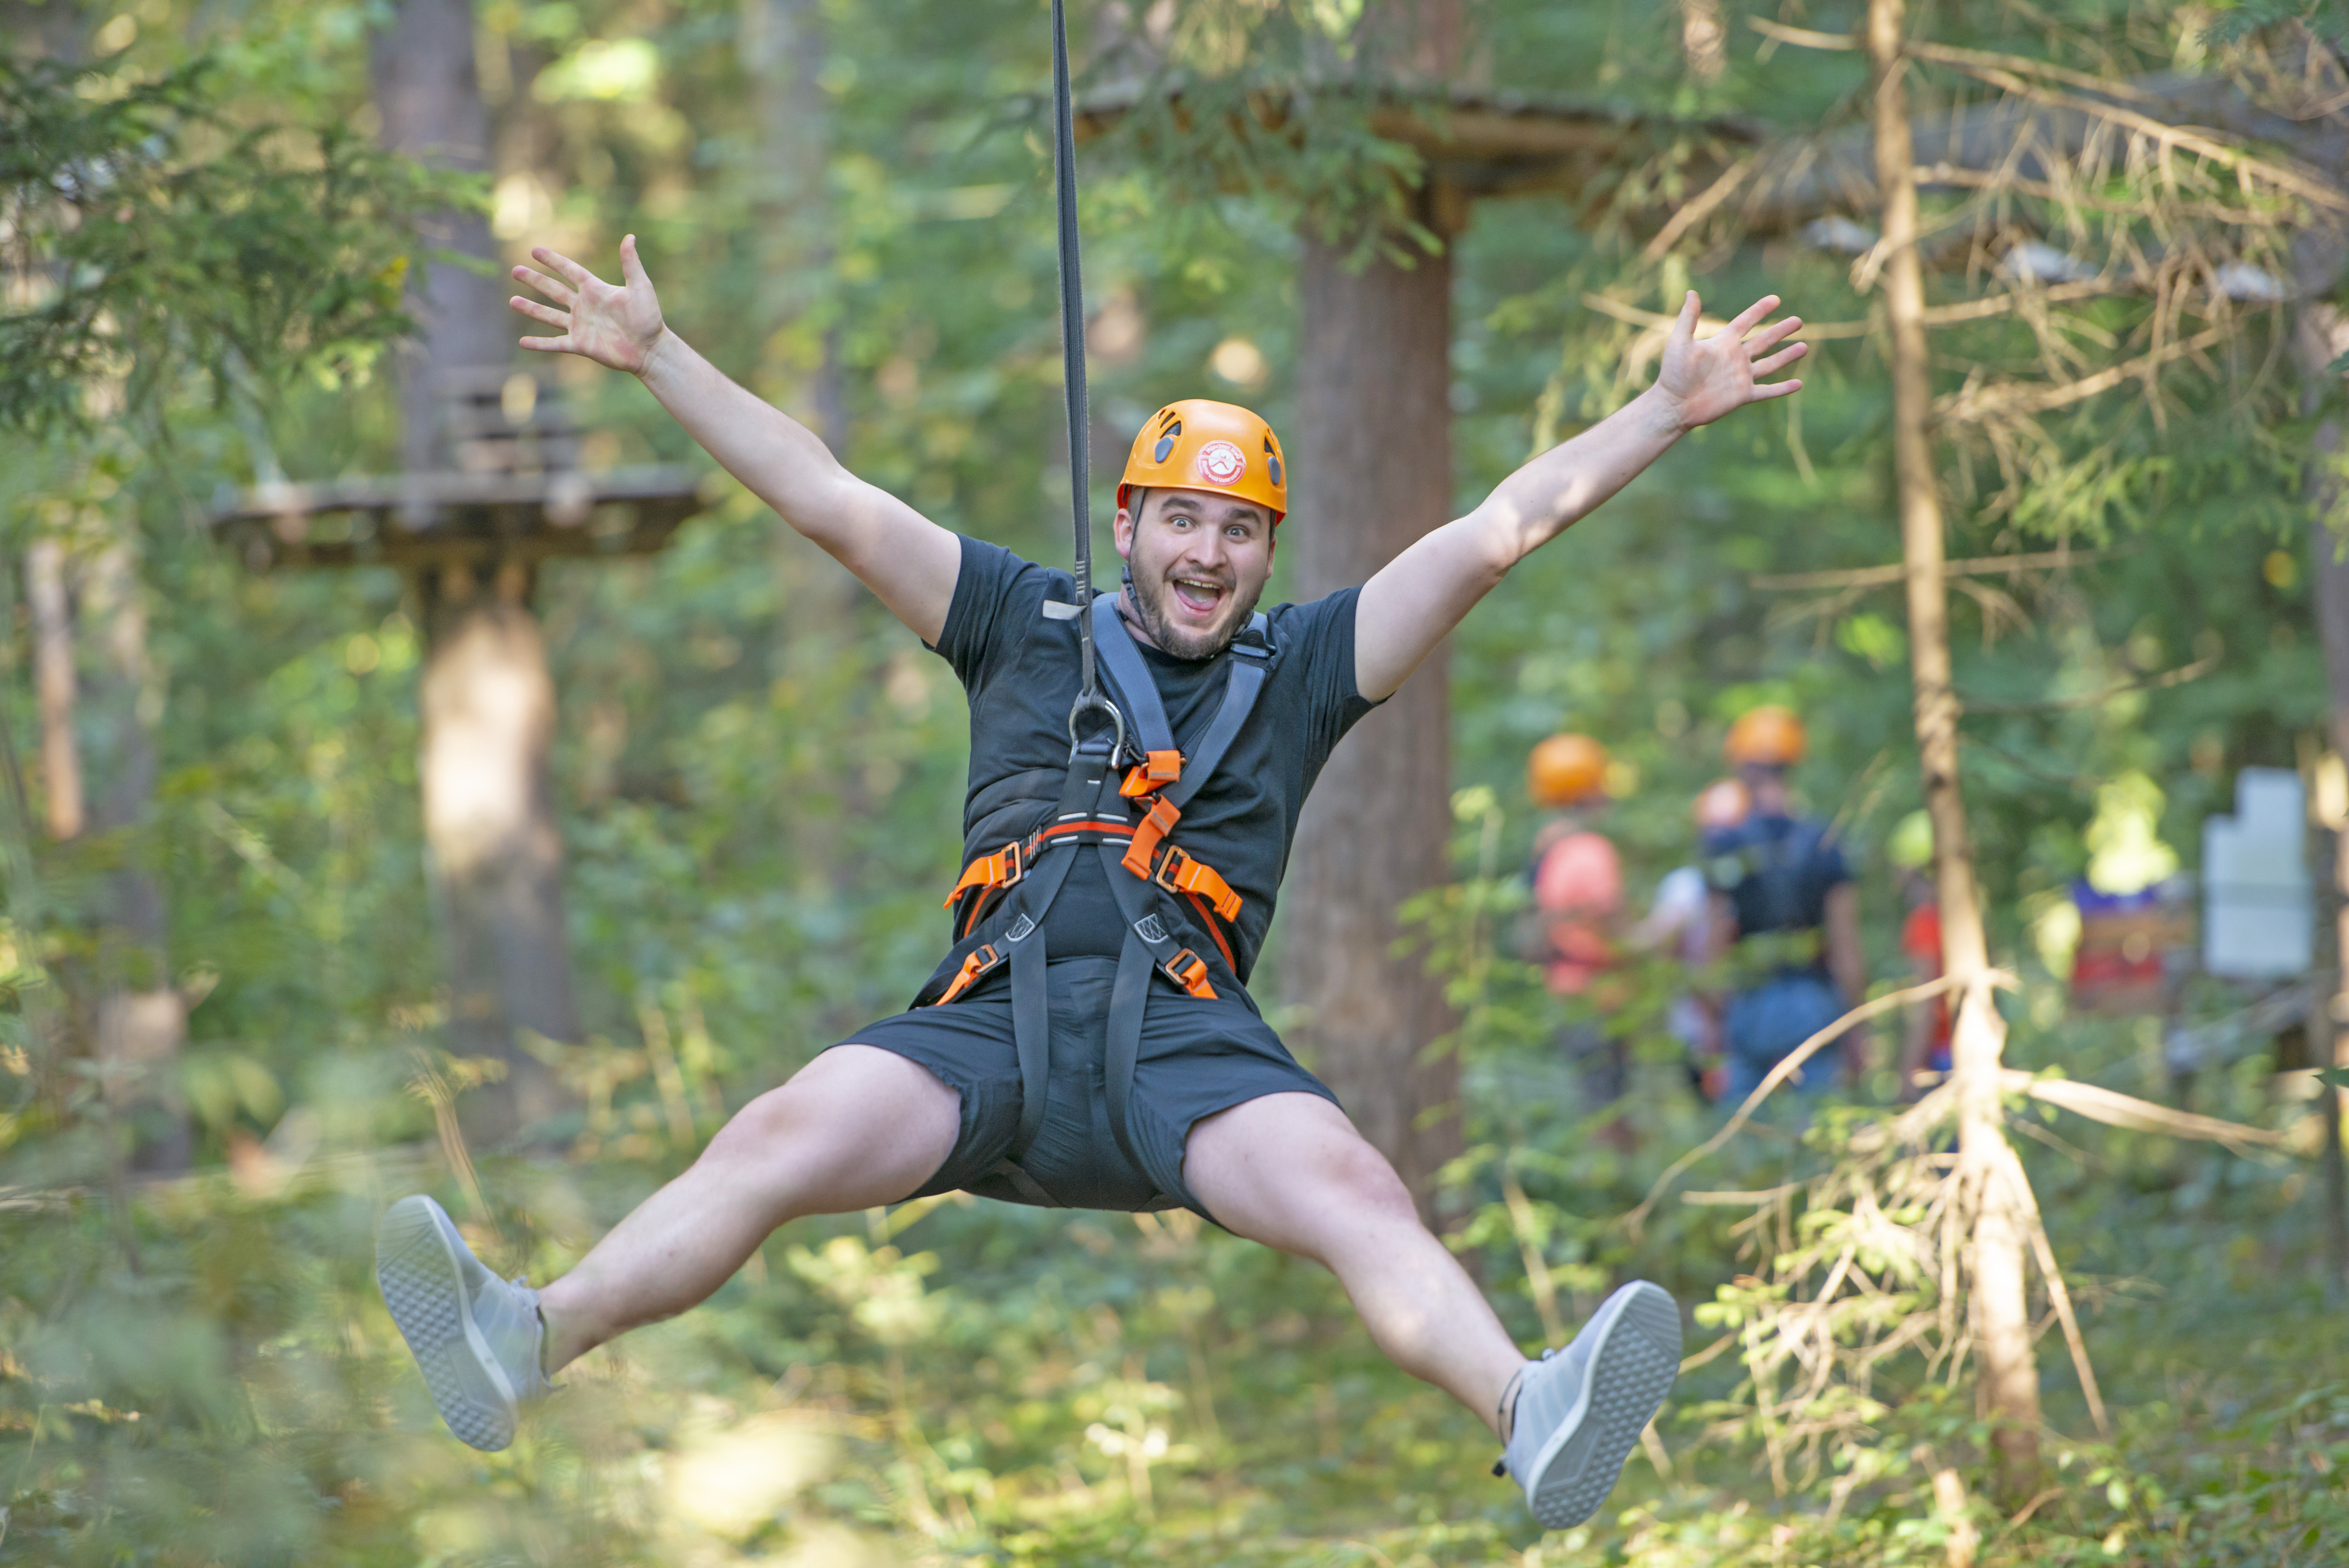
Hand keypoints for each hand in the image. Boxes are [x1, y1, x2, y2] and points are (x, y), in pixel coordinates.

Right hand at [510, 235, 666, 374]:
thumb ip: (630, 264)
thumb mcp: (640, 287)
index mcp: (595, 289)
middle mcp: (584, 306)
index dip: (553, 261)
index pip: (569, 270)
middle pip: (554, 290)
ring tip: (512, 301)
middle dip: (535, 280)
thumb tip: (630, 237)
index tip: (535, 251)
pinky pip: (555, 343)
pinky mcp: (581, 345)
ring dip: (531, 308)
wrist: (650, 349)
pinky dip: (539, 343)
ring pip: (549, 315)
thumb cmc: (649, 317)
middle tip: (515, 271)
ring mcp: (580, 325)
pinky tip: (523, 342)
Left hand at [1652, 290, 1804, 430]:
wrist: (1674, 405)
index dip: (1760, 310)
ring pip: (1770, 364)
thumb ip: (1689, 318)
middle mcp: (1735, 358)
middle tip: (1799, 321)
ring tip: (1804, 347)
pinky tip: (1799, 384)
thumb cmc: (1673, 373)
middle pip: (1763, 341)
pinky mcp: (1743, 396)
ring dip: (1787, 356)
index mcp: (1723, 343)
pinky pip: (1767, 391)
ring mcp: (1740, 377)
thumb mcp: (1680, 341)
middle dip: (1781, 330)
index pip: (1745, 322)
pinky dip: (1783, 389)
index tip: (1776, 299)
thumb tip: (1691, 291)